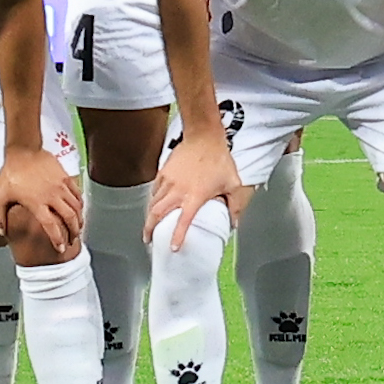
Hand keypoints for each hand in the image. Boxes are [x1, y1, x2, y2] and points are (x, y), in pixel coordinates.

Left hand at [0, 144, 84, 257]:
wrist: (23, 150)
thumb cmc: (11, 173)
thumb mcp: (1, 196)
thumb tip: (1, 232)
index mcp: (37, 203)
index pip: (51, 226)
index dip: (57, 239)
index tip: (60, 248)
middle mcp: (52, 196)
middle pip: (69, 218)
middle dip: (73, 232)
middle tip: (72, 239)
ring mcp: (60, 186)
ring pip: (76, 207)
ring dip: (79, 220)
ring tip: (78, 227)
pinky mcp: (65, 177)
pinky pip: (77, 194)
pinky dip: (80, 204)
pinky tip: (79, 210)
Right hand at [145, 127, 246, 249]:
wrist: (204, 135)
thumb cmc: (218, 158)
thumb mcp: (233, 183)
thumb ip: (235, 205)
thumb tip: (233, 223)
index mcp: (195, 196)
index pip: (183, 221)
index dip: (177, 236)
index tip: (173, 248)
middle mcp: (178, 190)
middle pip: (157, 213)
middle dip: (150, 229)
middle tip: (149, 240)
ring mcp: (168, 180)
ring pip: (153, 203)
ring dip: (150, 216)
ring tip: (150, 226)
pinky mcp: (163, 172)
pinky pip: (154, 190)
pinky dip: (153, 200)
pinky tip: (155, 205)